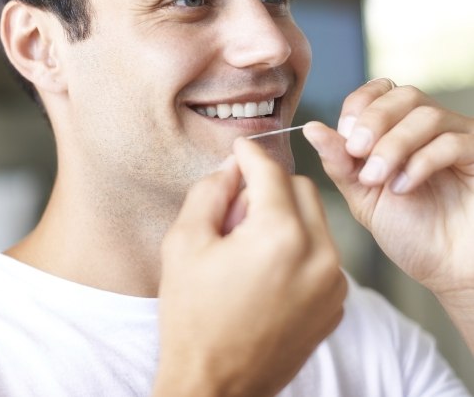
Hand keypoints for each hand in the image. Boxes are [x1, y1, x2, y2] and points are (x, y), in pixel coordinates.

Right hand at [153, 137, 345, 396]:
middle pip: (301, 187)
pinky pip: (323, 251)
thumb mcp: (184, 242)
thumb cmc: (193, 316)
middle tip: (237, 208)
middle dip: (270, 185)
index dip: (251, 154)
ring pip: (316, 218)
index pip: (271, 172)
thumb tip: (233, 167)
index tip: (240, 148)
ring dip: (286, 214)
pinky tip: (268, 268)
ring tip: (251, 242)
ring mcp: (333, 282)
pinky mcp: (336, 302)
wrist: (216, 386)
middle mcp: (319, 254)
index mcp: (280, 235)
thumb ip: (211, 190)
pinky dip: (300, 244)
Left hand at [303, 79, 473, 329]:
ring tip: (377, 178)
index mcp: (400, 131)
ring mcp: (459, 140)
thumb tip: (311, 129)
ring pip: (426, 115)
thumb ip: (339, 162)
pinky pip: (452, 142)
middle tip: (357, 152)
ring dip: (393, 145)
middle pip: (404, 95)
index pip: (380, 91)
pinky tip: (404, 187)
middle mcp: (431, 129)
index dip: (360, 106)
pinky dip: (421, 162)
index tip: (345, 136)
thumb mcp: (363, 195)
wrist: (449, 270)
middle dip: (373, 121)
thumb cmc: (410, 233)